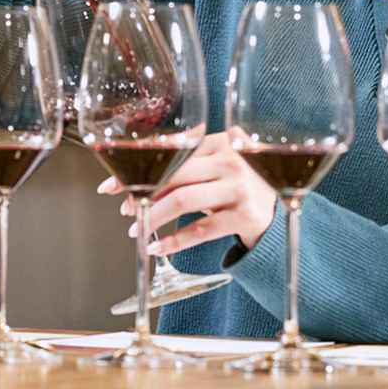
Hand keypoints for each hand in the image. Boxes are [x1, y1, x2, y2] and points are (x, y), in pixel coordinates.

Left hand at [98, 131, 277, 256]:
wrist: (276, 213)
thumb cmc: (235, 188)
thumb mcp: (214, 169)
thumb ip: (181, 169)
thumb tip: (129, 185)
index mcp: (220, 142)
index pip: (171, 153)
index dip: (137, 168)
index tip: (112, 185)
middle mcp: (231, 161)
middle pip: (174, 175)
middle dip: (142, 194)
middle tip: (127, 209)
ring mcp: (240, 188)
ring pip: (183, 200)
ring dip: (153, 217)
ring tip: (138, 230)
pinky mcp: (244, 217)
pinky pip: (200, 229)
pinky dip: (173, 240)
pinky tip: (157, 246)